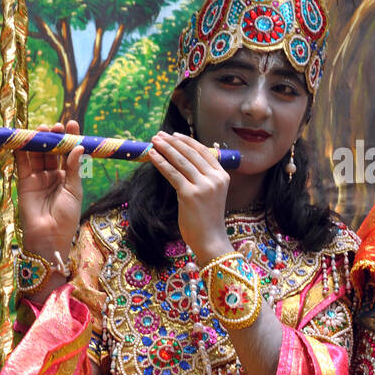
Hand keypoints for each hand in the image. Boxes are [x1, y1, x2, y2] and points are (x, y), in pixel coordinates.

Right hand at [17, 120, 83, 256]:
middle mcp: (53, 175)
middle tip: (54, 127)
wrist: (49, 236)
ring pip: (37, 154)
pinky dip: (22, 150)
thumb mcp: (74, 190)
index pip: (69, 152)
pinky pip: (23, 162)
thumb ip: (73, 168)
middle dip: (53, 137)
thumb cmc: (66, 216)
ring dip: (38, 141)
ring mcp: (38, 177)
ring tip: (42, 130)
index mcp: (69, 177)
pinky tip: (25, 138)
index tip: (72, 123)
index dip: (70, 138)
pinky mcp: (24, 181)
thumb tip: (78, 147)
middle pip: (51, 151)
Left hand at [147, 131, 231, 260]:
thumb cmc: (207, 218)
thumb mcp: (211, 193)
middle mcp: (215, 179)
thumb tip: (183, 159)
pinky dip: (161, 163)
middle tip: (159, 135)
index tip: (174, 135)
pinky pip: (172, 174)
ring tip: (154, 141)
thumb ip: (203, 177)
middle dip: (173, 142)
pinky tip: (152, 155)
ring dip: (165, 149)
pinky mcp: (190, 195)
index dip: (187, 141)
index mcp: (222, 176)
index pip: (203, 151)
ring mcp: (203, 186)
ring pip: (181, 161)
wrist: (210, 239)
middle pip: (190, 154)